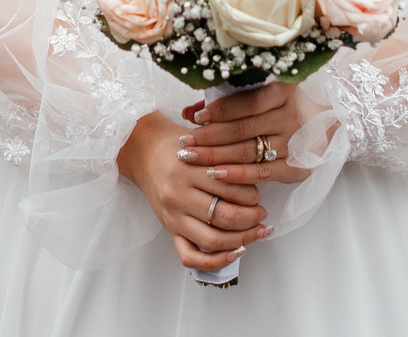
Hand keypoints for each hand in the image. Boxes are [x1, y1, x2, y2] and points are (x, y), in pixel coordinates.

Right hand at [116, 112, 268, 269]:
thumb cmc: (177, 147)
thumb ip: (225, 160)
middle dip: (251, 219)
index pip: (229, 189)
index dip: (252, 196)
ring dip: (242, 239)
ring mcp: (173, 217)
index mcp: (188, 170)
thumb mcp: (201, 145)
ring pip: (212, 240)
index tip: (260, 196)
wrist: (145, 153)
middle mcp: (179, 195)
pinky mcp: (170, 231)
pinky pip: (191, 258)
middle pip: (224, 217)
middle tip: (262, 214)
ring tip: (257, 232)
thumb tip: (258, 181)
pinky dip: (216, 261)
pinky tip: (236, 252)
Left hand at [177, 82, 311, 185]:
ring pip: (250, 152)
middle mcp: (291, 116)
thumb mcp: (254, 96)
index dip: (221, 109)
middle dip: (210, 137)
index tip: (196, 117)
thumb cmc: (275, 108)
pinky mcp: (298, 167)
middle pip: (245, 129)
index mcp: (283, 91)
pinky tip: (215, 175)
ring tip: (191, 157)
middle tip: (185, 143)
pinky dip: (237, 175)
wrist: (318, 126)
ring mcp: (295, 143)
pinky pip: (263, 173)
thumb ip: (222, 102)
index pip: (249, 101)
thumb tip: (187, 112)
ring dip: (217, 156)